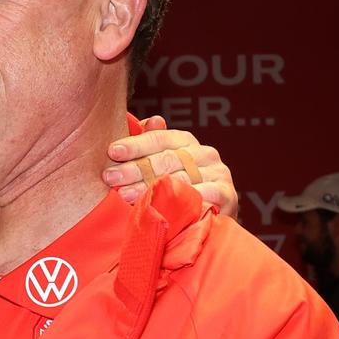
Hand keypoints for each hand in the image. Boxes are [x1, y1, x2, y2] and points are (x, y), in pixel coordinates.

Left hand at [103, 115, 238, 217]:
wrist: (207, 219)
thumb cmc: (176, 189)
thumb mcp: (159, 166)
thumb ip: (149, 144)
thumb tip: (151, 120)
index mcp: (184, 142)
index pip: (158, 138)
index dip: (135, 144)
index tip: (113, 151)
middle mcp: (204, 153)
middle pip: (166, 159)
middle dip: (136, 168)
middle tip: (111, 177)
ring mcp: (218, 173)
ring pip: (180, 178)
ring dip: (151, 188)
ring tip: (125, 195)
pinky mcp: (227, 194)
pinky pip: (203, 196)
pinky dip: (182, 201)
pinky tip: (160, 206)